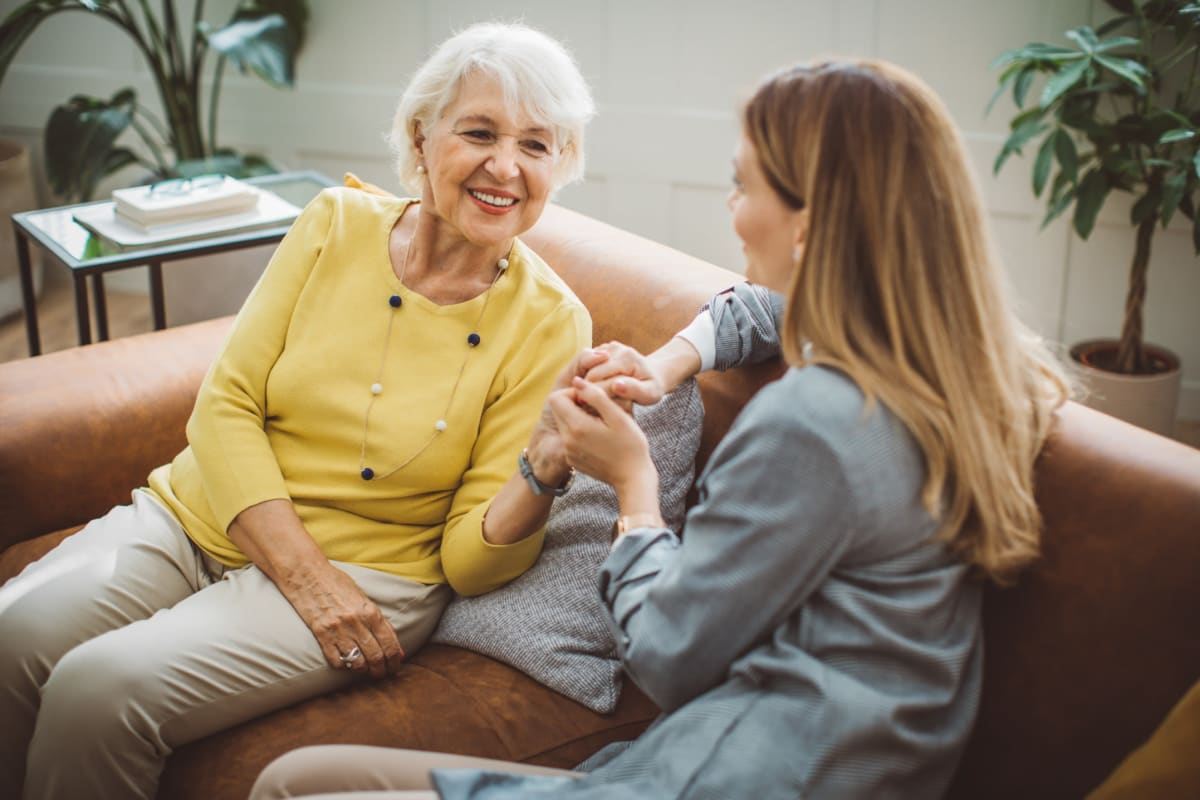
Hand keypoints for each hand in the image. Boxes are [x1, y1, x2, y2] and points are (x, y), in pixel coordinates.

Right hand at [283, 562, 404, 678]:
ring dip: (363, 670)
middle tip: (381, 674)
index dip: (395, 661)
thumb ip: (379, 621)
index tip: (395, 667)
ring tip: (364, 669)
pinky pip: (336, 661)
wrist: (308, 574)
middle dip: (381, 670)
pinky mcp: (321, 635)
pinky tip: (345, 661)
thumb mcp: (363, 598)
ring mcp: (338, 630)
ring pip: (357, 663)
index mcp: (371, 612)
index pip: (390, 644)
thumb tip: (395, 645)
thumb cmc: (337, 584)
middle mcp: (356, 623)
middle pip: (376, 657)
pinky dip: (343, 665)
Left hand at [548, 377, 656, 497]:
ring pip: (563, 424)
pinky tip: (599, 438)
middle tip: (597, 409)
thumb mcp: (617, 415)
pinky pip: (568, 438)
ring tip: (600, 424)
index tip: (592, 398)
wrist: (632, 478)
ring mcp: (569, 451)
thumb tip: (577, 381)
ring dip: (577, 418)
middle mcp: (567, 439)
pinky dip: (579, 433)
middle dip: (574, 404)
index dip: (574, 393)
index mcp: (577, 426)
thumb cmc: (631, 445)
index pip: (557, 397)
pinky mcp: (572, 460)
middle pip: (558, 410)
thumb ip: (596, 395)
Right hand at [583, 341, 668, 407]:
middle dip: (588, 390)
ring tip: (591, 398)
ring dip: (586, 384)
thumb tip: (616, 385)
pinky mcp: (602, 349)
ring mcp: (607, 347)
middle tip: (588, 406)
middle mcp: (615, 348)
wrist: (652, 374)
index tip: (592, 408)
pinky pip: (587, 365)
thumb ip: (635, 390)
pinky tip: (594, 390)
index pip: (599, 377)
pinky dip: (587, 378)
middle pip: (590, 373)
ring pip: (586, 369)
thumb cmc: (651, 387)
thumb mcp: (650, 393)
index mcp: (627, 358)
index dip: (593, 394)